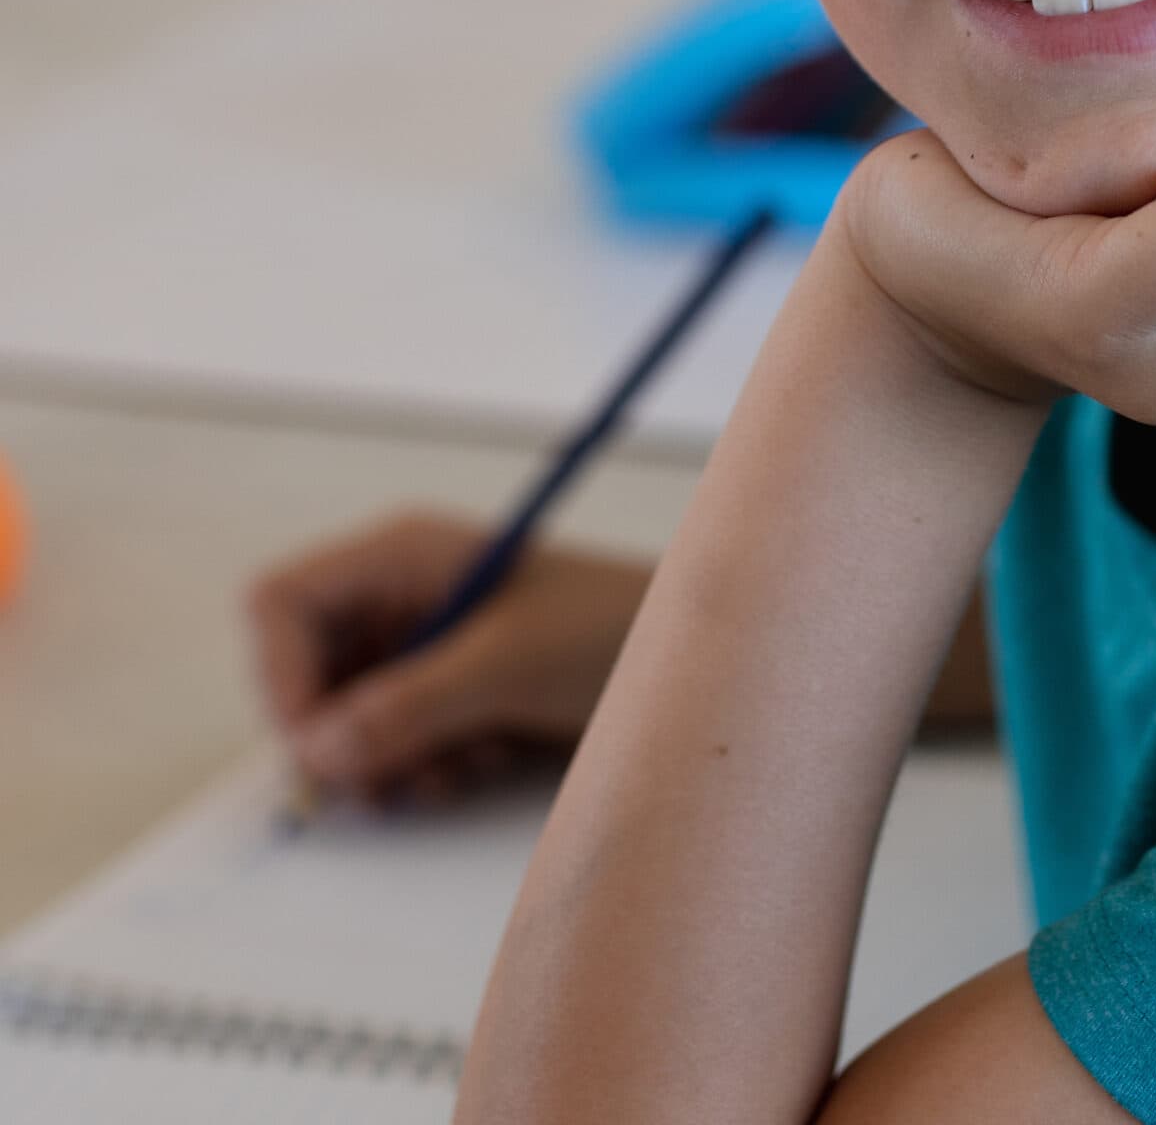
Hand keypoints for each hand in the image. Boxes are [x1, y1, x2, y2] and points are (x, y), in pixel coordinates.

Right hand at [245, 510, 649, 800]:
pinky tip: (483, 762)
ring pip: (347, 726)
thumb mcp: (508, 664)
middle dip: (341, 739)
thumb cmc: (608, 629)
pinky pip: (394, 750)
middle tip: (388, 784)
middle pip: (305, 676)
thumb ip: (408, 706)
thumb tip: (316, 751)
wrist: (691, 662)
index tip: (315, 746)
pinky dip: (425, 772)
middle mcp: (400, 597)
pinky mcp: (448, 697)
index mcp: (402, 555)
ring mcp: (423, 649)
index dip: (280, 675)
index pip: (281, 604)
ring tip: (462, 763)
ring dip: (391, 764)